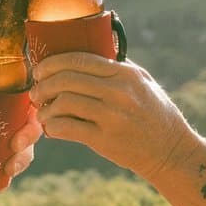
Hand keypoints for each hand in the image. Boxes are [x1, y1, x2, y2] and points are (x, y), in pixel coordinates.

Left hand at [0, 61, 42, 183]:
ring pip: (19, 150)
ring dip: (19, 163)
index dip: (33, 113)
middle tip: (14, 148)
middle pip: (29, 127)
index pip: (28, 100)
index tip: (24, 123)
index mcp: (0, 90)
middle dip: (28, 141)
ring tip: (7, 172)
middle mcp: (6, 113)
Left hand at [31, 51, 196, 182]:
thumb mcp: (144, 83)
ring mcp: (111, 116)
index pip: (79, 59)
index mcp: (124, 74)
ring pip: (63, 103)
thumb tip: (89, 55)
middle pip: (66, 79)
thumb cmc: (156, 114)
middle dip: (43, 84)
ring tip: (42, 113)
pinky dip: (53, 127)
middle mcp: (118, 92)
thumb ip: (119, 67)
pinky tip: (52, 129)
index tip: (40, 69)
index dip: (52, 63)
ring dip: (45, 108)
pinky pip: (67, 128)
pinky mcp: (104, 140)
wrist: (170, 151)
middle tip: (35, 91)